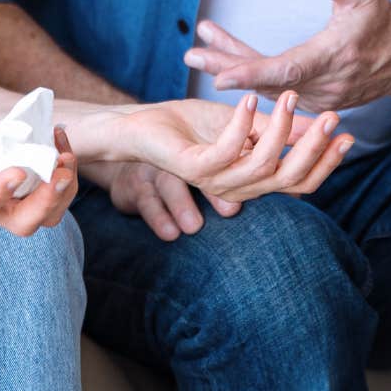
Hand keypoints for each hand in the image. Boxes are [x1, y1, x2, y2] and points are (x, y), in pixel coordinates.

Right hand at [0, 121, 77, 236]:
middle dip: (46, 200)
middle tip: (60, 169)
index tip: (18, 170)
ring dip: (60, 189)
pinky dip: (57, 173)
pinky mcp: (12, 193)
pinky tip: (57, 143)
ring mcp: (0, 204)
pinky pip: (43, 194)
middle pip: (21, 223)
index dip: (0, 193)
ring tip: (65, 155)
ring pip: (40, 215)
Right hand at [82, 161, 244, 241]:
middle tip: (232, 210)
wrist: (122, 159)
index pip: (222, 163)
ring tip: (193, 227)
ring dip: (183, 206)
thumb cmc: (169, 165)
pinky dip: (158, 218)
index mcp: (199, 157)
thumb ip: (230, 176)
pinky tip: (170, 234)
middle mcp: (179, 163)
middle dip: (216, 194)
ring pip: (169, 186)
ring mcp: (155, 173)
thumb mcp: (193, 163)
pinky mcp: (133, 187)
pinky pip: (146, 202)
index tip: (254, 195)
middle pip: (198, 175)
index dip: (239, 176)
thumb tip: (268, 196)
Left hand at [113, 91, 353, 203]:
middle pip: (290, 178)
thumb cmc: (192, 126)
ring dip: (281, 128)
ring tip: (290, 96)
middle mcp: (238, 187)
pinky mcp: (195, 168)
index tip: (347, 134)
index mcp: (253, 180)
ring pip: (264, 165)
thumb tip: (320, 125)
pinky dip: (243, 124)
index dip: (326, 161)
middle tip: (332, 115)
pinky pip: (228, 151)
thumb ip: (279, 128)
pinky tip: (252, 99)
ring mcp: (216, 181)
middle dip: (315, 147)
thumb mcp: (245, 122)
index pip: (301, 181)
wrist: (144, 126)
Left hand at [185, 0, 390, 113]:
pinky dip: (252, 74)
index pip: (285, 71)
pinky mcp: (313, 101)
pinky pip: (276, 89)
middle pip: (266, 81)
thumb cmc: (382, 19)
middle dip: (226, 67)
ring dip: (234, 67)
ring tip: (200, 49)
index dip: (250, 73)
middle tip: (191, 54)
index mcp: (332, 59)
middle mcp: (323, 86)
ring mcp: (318, 98)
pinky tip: (228, 58)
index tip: (218, 75)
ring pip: (267, 86)